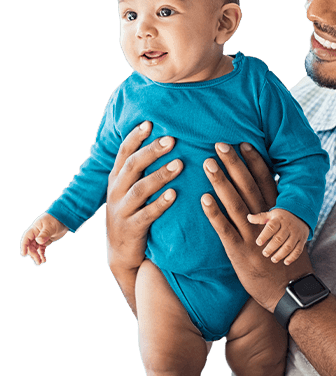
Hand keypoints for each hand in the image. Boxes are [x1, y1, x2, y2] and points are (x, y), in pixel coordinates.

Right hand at [20, 212, 68, 265]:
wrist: (65, 218)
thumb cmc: (56, 219)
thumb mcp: (50, 226)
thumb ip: (44, 234)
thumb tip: (38, 241)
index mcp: (34, 229)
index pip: (26, 238)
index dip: (24, 247)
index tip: (24, 254)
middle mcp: (36, 234)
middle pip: (30, 246)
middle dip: (33, 254)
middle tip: (38, 260)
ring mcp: (41, 238)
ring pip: (36, 249)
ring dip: (37, 256)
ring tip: (40, 262)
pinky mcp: (46, 240)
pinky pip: (41, 249)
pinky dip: (42, 254)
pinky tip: (44, 259)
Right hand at [105, 121, 182, 272]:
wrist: (122, 253)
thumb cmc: (133, 212)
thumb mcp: (130, 189)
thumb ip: (141, 168)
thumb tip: (164, 140)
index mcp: (116, 178)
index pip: (124, 153)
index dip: (135, 137)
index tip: (150, 122)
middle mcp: (116, 191)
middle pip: (132, 166)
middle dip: (151, 151)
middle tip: (171, 140)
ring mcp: (122, 210)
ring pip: (140, 189)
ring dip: (159, 175)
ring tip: (179, 164)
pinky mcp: (131, 228)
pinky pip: (146, 215)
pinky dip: (160, 204)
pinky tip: (174, 195)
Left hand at [201, 143, 312, 311]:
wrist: (288, 292)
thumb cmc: (286, 261)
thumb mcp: (287, 233)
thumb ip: (276, 213)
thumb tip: (270, 194)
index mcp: (276, 214)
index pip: (266, 181)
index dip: (254, 162)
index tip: (244, 143)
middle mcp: (264, 221)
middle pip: (248, 186)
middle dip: (234, 164)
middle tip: (220, 144)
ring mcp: (251, 236)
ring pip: (235, 203)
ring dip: (221, 182)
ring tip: (208, 164)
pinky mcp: (239, 252)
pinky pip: (224, 229)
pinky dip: (214, 213)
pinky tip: (203, 198)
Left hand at [248, 208, 309, 264]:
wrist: (301, 213)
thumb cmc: (282, 216)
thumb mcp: (272, 214)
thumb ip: (260, 218)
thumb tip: (248, 217)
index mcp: (279, 220)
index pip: (271, 227)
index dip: (264, 235)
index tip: (258, 243)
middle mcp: (288, 226)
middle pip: (280, 238)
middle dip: (271, 247)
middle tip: (265, 253)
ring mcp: (296, 233)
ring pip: (289, 246)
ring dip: (281, 254)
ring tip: (273, 259)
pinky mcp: (302, 240)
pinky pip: (298, 250)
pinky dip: (293, 257)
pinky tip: (286, 262)